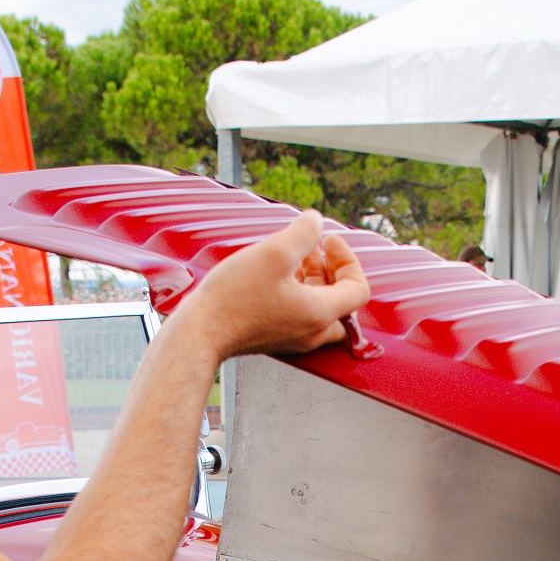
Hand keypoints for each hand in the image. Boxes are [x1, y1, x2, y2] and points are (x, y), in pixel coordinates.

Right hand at [178, 210, 368, 361]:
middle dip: (334, 271)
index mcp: (320, 314)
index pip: (359, 289)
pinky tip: (277, 274)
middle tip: (316, 251)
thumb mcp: (274, 251)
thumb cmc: (234, 297)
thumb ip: (304, 232)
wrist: (200, 333)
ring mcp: (294, 338)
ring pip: (321, 309)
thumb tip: (316, 221)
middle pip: (343, 302)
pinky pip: (300, 315)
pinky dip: (298, 292)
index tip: (328, 241)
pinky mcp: (275, 338)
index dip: (348, 259)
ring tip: (295, 256)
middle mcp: (312, 332)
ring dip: (315, 280)